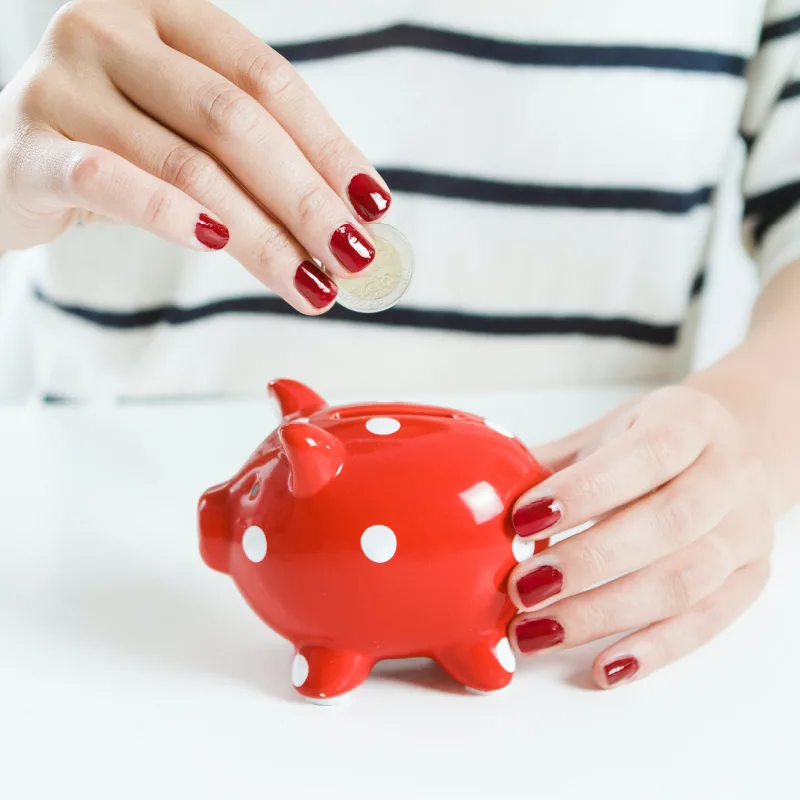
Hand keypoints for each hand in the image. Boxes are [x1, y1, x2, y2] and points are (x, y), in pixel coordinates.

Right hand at [0, 0, 390, 311]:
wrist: (5, 162)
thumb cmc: (115, 148)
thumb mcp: (184, 130)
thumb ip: (251, 156)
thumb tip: (348, 221)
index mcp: (167, 15)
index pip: (267, 79)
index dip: (328, 145)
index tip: (373, 205)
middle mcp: (112, 29)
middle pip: (234, 121)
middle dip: (305, 199)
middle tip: (353, 258)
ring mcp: (62, 80)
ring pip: (187, 163)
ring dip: (262, 234)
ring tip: (312, 283)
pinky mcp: (25, 145)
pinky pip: (107, 178)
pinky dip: (168, 213)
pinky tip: (217, 245)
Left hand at [507, 385, 773, 687]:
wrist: (727, 454)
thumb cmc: (653, 443)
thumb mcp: (606, 434)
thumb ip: (551, 463)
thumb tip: (478, 493)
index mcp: (691, 422)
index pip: (645, 455)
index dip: (584, 491)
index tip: (523, 520)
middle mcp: (729, 475)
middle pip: (667, 524)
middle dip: (586, 562)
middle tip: (522, 588)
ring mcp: (746, 531)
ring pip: (684, 581)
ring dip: (604, 613)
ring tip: (539, 630)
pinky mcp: (750, 580)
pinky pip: (706, 624)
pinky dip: (651, 650)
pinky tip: (603, 666)